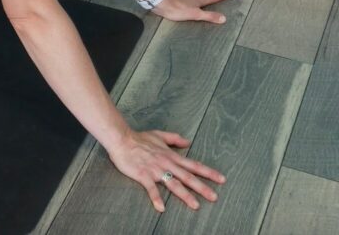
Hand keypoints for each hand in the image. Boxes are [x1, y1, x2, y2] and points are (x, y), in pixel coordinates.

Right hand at [106, 128, 225, 211]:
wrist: (121, 139)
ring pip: (173, 184)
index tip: (221, 179)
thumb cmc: (139, 138)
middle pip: (187, 177)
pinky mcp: (143, 175)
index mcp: (171, 156)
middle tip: (214, 197)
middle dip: (202, 187)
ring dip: (185, 195)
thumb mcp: (159, 135)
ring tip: (195, 205)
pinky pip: (151, 188)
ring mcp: (155, 170)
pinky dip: (156, 197)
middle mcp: (166, 163)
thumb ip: (174, 138)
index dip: (208, 172)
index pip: (193, 165)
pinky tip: (161, 207)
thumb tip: (187, 142)